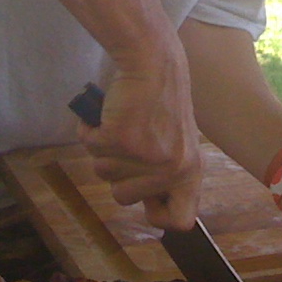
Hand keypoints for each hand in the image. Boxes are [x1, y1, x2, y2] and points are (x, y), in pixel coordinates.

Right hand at [80, 56, 202, 231]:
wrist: (152, 61)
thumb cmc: (160, 101)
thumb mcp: (177, 143)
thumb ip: (167, 175)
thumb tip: (153, 210)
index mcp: (190, 171)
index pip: (180, 220)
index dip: (157, 216)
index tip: (146, 201)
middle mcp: (171, 168)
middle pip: (124, 198)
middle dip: (117, 172)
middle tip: (131, 142)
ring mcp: (145, 156)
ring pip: (102, 172)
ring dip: (104, 148)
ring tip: (124, 122)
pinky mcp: (120, 138)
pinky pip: (90, 146)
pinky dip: (90, 129)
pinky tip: (109, 112)